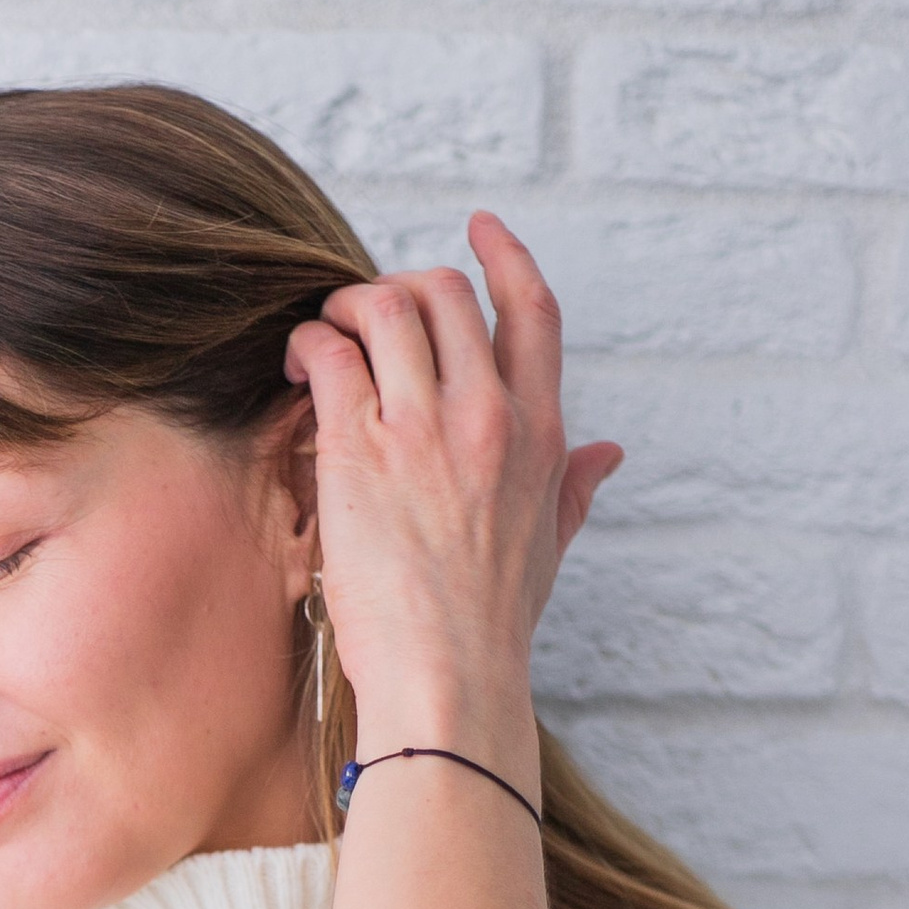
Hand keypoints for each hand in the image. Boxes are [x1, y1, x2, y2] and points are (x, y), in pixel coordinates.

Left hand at [284, 210, 621, 731]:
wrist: (449, 680)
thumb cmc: (491, 626)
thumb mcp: (551, 545)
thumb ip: (575, 486)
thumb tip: (610, 452)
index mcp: (541, 434)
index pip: (534, 311)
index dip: (504, 255)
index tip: (480, 227)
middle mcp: (489, 416)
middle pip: (447, 292)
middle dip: (402, 285)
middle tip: (366, 314)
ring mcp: (425, 428)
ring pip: (386, 304)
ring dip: (346, 304)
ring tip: (325, 333)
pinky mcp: (360, 449)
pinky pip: (330, 353)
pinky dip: (309, 343)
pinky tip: (298, 365)